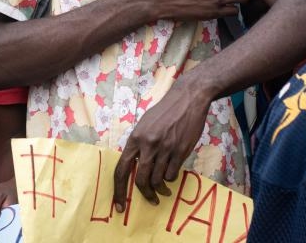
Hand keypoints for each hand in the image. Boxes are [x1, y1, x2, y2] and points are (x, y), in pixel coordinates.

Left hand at [113, 85, 210, 208]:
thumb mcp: (144, 124)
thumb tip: (135, 163)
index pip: (121, 169)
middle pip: (141, 180)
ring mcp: (165, 148)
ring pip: (158, 180)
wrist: (187, 99)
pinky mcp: (180, 151)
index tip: (119, 206)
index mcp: (135, 138)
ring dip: (160, 189)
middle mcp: (148, 145)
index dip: (118, 190)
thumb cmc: (164, 112)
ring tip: (163, 190)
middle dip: (144, 194)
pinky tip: (172, 173)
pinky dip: (171, 178)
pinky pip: (172, 174)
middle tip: (151, 200)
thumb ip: (138, 144)